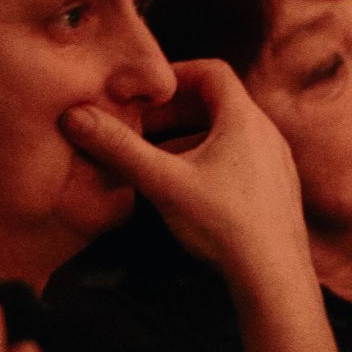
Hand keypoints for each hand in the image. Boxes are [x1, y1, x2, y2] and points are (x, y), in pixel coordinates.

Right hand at [63, 60, 312, 291]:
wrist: (274, 280)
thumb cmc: (224, 226)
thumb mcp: (163, 182)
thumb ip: (119, 148)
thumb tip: (76, 116)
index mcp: (245, 119)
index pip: (211, 71)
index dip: (174, 74)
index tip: (144, 93)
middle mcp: (267, 134)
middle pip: (217, 103)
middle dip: (173, 112)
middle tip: (140, 126)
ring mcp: (276, 163)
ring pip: (227, 135)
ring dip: (188, 139)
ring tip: (155, 160)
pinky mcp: (276, 191)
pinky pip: (239, 160)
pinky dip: (208, 162)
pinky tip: (186, 191)